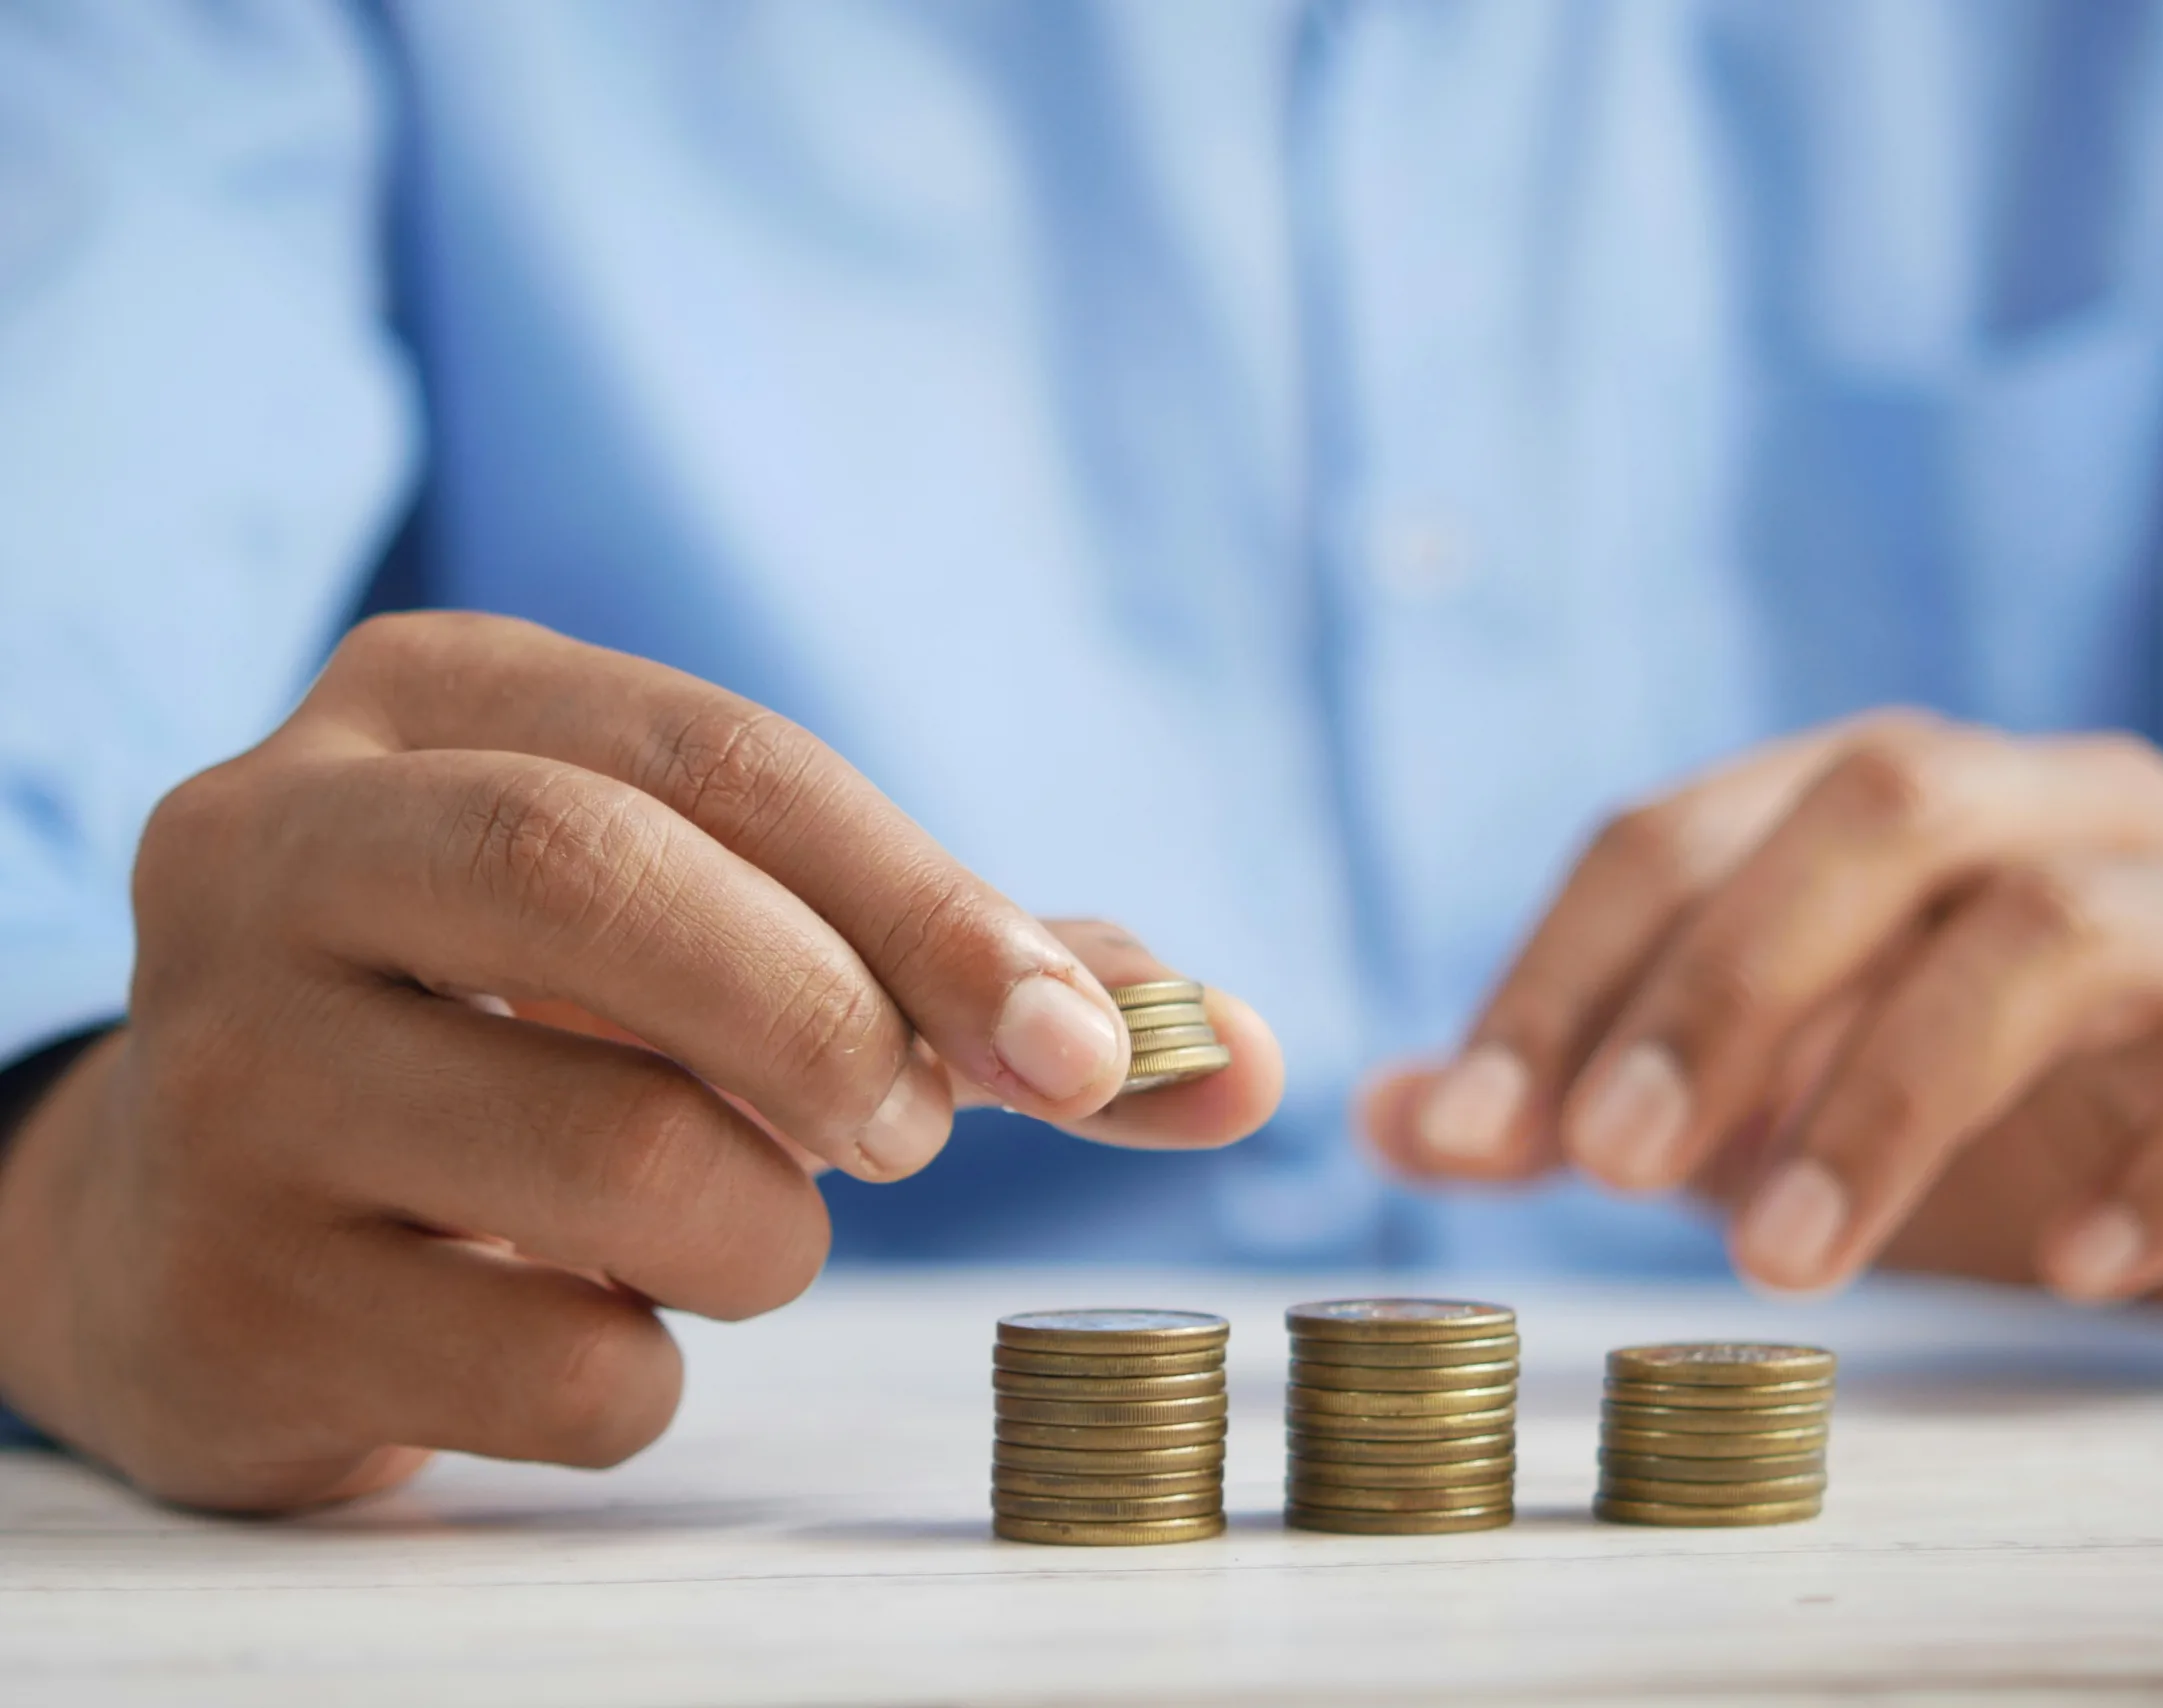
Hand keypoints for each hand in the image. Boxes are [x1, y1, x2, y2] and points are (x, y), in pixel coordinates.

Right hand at [0, 613, 1281, 1510]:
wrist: (206, 1218)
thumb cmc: (530, 1037)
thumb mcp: (711, 934)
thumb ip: (970, 975)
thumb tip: (1243, 1056)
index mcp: (428, 702)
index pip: (721, 754)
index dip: (933, 902)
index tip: (1088, 1046)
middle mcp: (277, 849)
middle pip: (601, 879)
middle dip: (831, 1021)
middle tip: (908, 1135)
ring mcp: (219, 1073)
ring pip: (610, 1155)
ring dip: (762, 1231)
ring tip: (728, 1224)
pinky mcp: (222, 1295)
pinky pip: (552, 1366)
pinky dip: (649, 1371)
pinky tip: (585, 1320)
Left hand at [1365, 712, 2162, 1364]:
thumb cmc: (1981, 1102)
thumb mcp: (1760, 1093)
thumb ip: (1585, 1094)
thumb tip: (1385, 1119)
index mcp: (1871, 796)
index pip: (1677, 831)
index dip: (1559, 973)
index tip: (1468, 1131)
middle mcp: (2037, 806)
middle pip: (1875, 811)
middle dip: (1723, 987)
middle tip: (1612, 1168)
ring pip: (2053, 930)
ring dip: (1892, 1096)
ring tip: (1787, 1263)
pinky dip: (2160, 1170)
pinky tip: (2069, 1268)